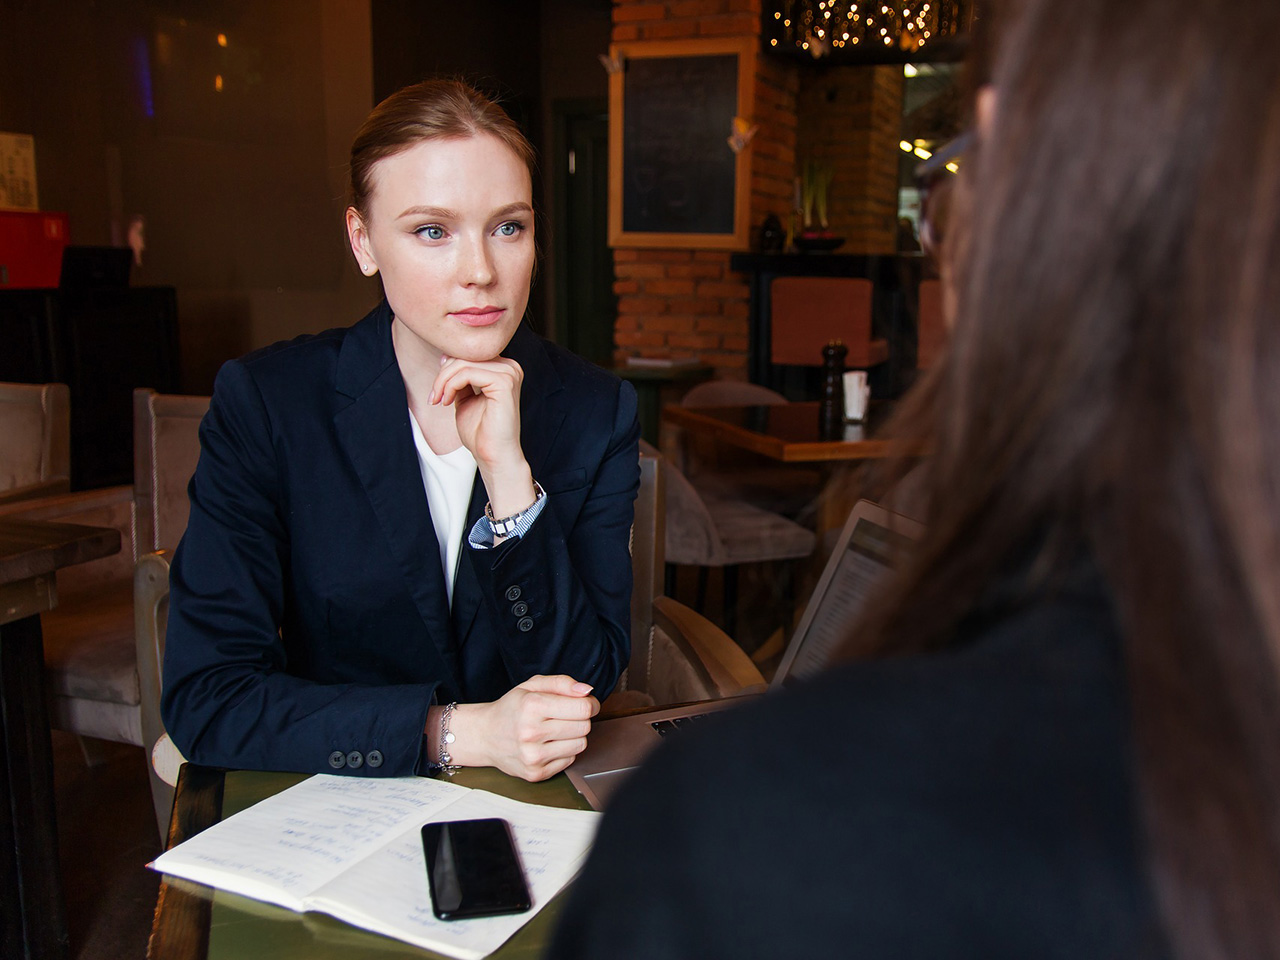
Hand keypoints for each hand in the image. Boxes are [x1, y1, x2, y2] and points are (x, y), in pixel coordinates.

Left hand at [430, 355, 533, 515]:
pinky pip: (467, 373)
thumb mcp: (464, 397)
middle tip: (434, 397)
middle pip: (466, 355)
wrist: (492, 455)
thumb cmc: (480, 432)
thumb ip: (458, 378)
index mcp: (503, 369)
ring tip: (439, 400)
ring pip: (464, 363)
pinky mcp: (504, 382)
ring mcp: (509, 373)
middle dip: (443, 375)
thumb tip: (445, 356)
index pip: (469, 354)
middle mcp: (510, 367)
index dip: (447, 369)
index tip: (437, 392)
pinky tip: (448, 401)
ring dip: (444, 381)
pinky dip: (451, 386)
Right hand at [433, 675, 599, 781]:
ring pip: (580, 745)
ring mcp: (533, 756)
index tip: (585, 703)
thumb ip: (562, 683)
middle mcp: (530, 733)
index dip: (590, 704)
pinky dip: (564, 751)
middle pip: (584, 727)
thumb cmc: (511, 708)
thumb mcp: (532, 685)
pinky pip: (570, 760)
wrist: (485, 735)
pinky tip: (548, 744)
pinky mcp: (535, 773)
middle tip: (566, 716)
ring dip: (573, 736)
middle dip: (581, 719)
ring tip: (556, 730)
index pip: (583, 708)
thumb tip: (587, 691)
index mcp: (531, 706)